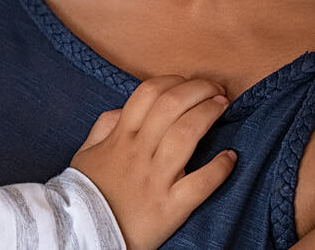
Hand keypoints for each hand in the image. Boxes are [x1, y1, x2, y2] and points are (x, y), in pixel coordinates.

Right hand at [69, 75, 237, 249]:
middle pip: (171, 107)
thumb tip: (125, 109)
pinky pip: (200, 184)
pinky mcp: (170, 208)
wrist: (84, 235)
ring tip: (223, 106)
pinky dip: (219, 169)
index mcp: (120, 138)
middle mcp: (138, 153)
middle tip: (215, 89)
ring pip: (186, 136)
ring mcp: (155, 180)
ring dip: (209, 115)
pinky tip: (230, 157)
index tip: (188, 82)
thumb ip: (104, 126)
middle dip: (198, 90)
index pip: (148, 94)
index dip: (173, 81)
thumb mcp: (85, 154)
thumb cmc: (87, 194)